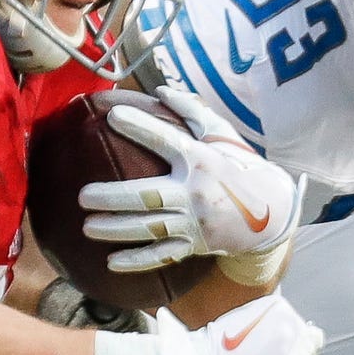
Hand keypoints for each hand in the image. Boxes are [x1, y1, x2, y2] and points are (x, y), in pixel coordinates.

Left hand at [79, 87, 302, 283]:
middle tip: (83, 196)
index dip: (140, 127)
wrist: (271, 211)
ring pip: (150, 229)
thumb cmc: (238, 166)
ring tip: (88, 227)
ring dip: (117, 230)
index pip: (166, 140)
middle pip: (148, 196)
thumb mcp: (222, 135)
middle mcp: (195, 193)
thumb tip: (160, 91)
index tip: (113, 117)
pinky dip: (138, 261)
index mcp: (200, 161)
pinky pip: (163, 255)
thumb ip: (192, 111)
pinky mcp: (195, 245)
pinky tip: (111, 263)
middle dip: (113, 198)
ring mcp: (195, 222)